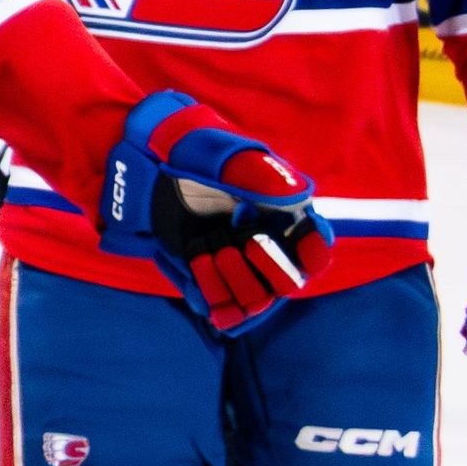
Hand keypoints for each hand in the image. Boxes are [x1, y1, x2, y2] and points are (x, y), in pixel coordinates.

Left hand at [99, 90, 332, 334]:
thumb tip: (298, 199)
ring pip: (255, 301)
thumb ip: (264, 177)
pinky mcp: (210, 282)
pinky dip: (208, 292)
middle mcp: (267, 248)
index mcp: (284, 218)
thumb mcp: (230, 160)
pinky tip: (193, 260)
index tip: (295, 241)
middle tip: (239, 243)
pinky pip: (220, 309)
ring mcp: (239, 268)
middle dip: (266, 268)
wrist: (151, 170)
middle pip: (288, 283)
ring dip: (232, 280)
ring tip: (207, 250)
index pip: (316, 251)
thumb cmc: (196, 156)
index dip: (311, 253)